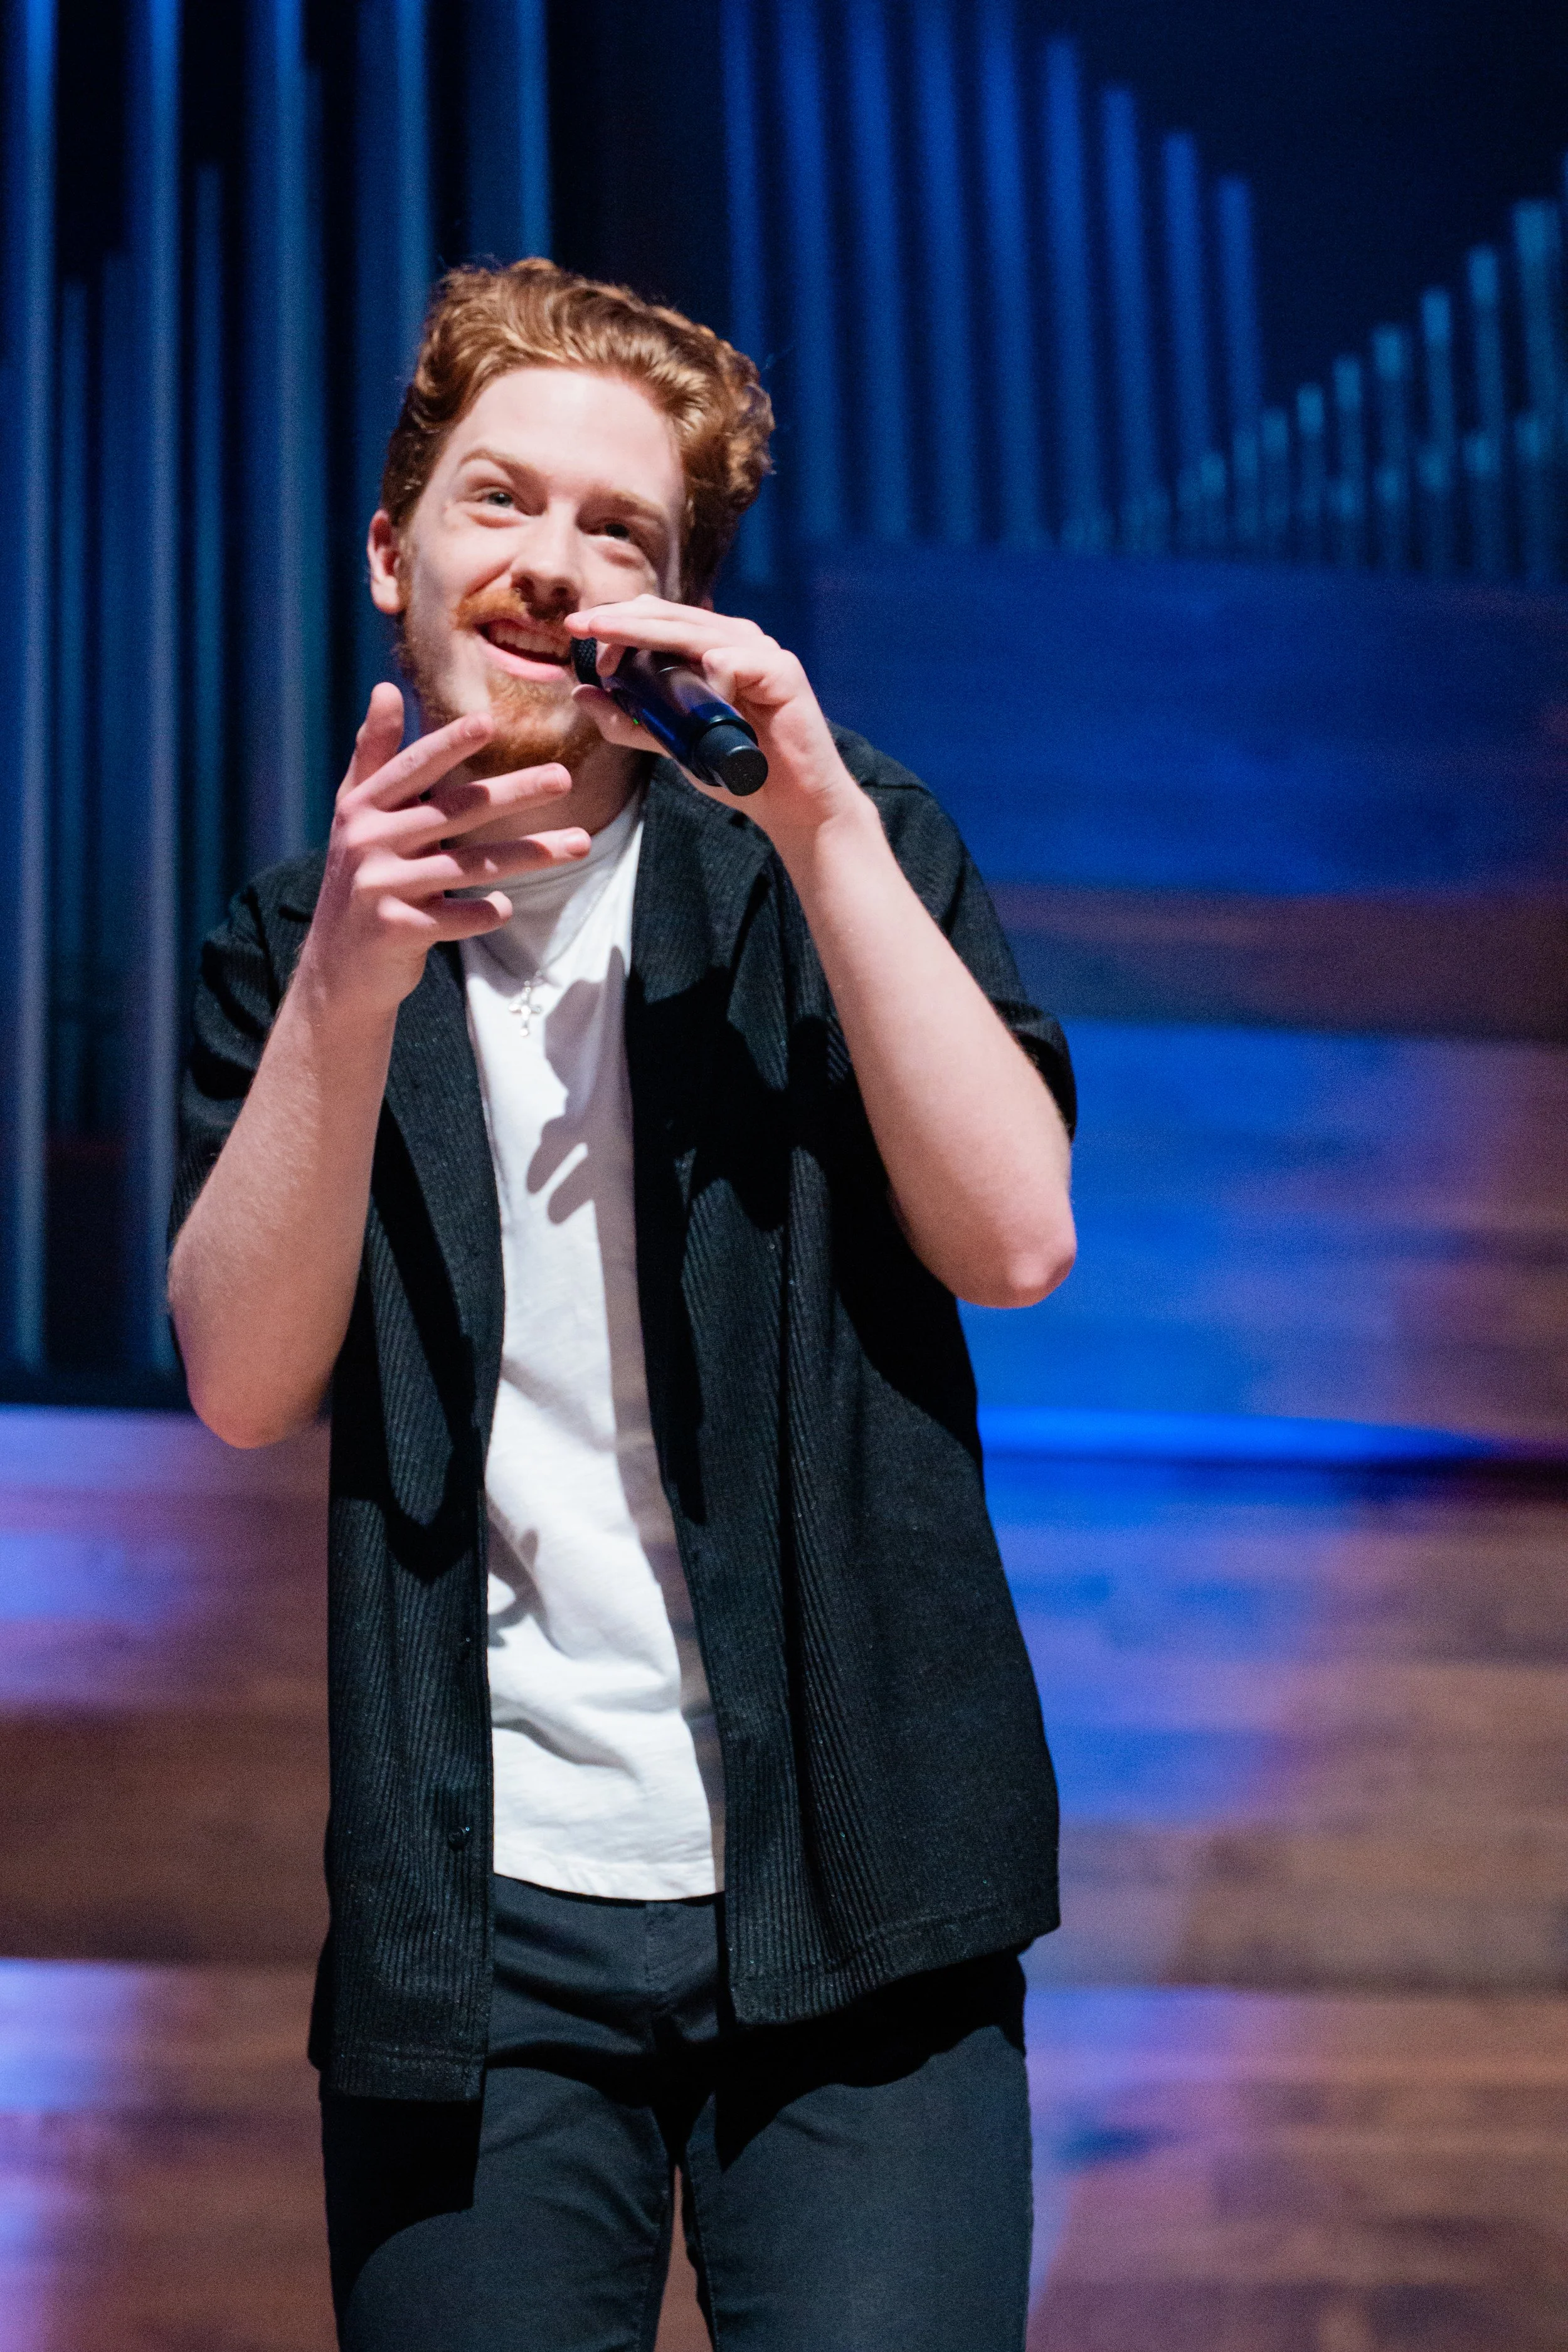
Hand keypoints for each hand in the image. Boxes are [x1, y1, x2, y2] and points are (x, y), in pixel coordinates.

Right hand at [300, 683, 589, 1020]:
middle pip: (455, 812)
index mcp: (361, 807)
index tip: (488, 722)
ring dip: (529, 854)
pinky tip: (506, 907)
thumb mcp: (358, 815)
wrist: (339, 965)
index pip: (413, 769)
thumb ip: (373, 754)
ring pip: (468, 865)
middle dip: (514, 793)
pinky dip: (485, 912)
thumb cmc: (362, 878)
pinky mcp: (394, 930)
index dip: (449, 746)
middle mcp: (367, 842)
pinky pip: (454, 917)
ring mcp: (379, 887)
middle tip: (564, 778)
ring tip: (580, 843)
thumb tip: (384, 687)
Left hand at [564, 595, 863, 852]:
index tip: (578, 634)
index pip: (660, 617)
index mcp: (713, 646)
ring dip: (648, 637)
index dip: (618, 621)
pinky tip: (700, 702)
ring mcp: (762, 652)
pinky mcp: (783, 673)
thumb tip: (582, 694)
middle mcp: (737, 640)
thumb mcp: (673, 743)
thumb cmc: (738, 771)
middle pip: (671, 616)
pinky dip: (709, 677)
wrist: (793, 805)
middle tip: (580, 626)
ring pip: (695, 631)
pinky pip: (732, 662)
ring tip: (610, 654)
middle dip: (621, 621)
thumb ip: (633, 721)